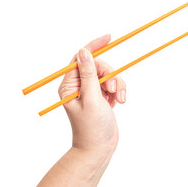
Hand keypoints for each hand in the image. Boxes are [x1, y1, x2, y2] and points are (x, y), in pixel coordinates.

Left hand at [58, 34, 125, 153]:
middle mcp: (78, 86)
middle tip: (112, 91)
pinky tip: (117, 104)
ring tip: (118, 100)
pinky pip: (113, 84)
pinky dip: (118, 91)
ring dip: (116, 85)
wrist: (99, 149)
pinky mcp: (101, 97)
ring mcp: (91, 92)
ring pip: (107, 75)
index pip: (80, 58)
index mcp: (69, 86)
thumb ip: (89, 74)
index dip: (94, 47)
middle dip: (109, 75)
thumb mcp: (91, 99)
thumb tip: (83, 51)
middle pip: (97, 66)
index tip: (109, 37)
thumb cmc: (92, 128)